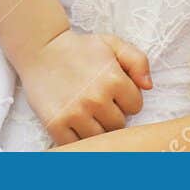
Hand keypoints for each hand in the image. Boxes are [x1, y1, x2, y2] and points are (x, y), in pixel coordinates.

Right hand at [17, 29, 151, 145]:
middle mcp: (95, 98)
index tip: (112, 92)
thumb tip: (148, 87)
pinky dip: (76, 139)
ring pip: (100, 138)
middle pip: (119, 125)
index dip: (125, 100)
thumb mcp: (111, 44)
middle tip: (96, 102)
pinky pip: (76, 145)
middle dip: (111, 115)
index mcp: (113, 79)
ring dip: (95, 128)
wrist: (40, 48)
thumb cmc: (79, 49)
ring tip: (86, 113)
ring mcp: (75, 113)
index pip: (135, 107)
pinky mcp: (56, 123)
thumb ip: (137, 60)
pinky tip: (73, 125)